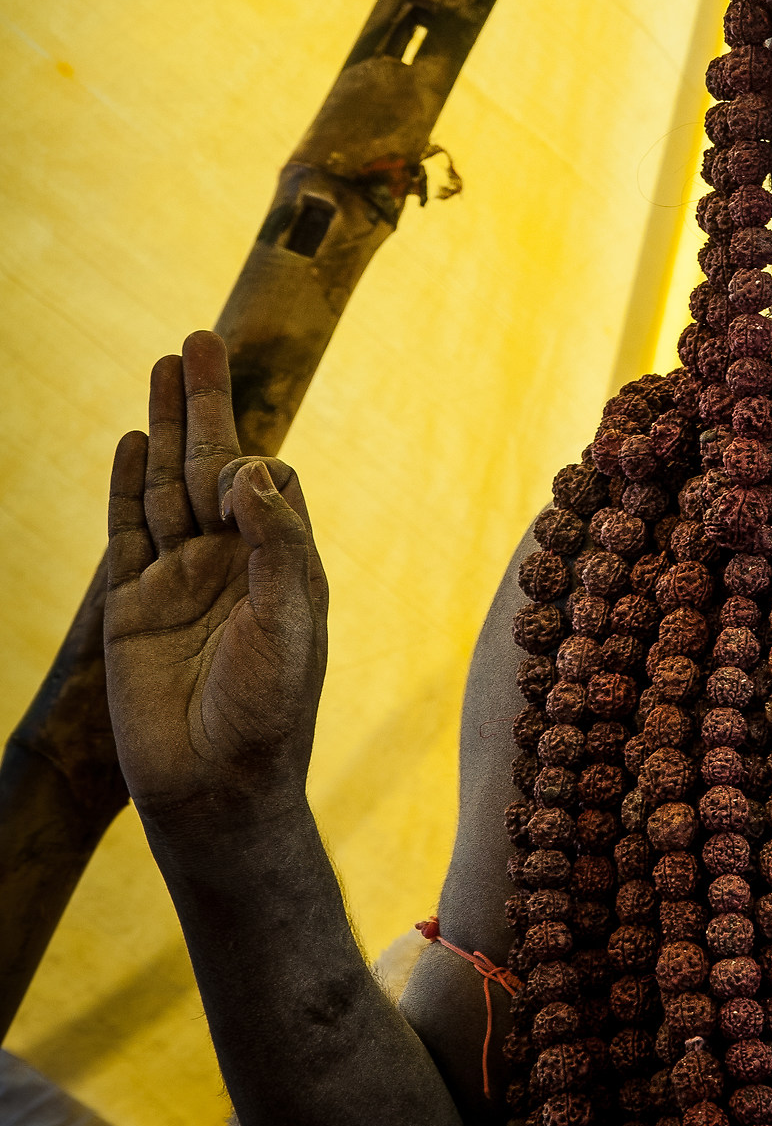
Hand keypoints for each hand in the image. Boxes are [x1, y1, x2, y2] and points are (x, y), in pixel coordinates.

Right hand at [104, 332, 326, 832]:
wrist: (214, 787)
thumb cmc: (270, 711)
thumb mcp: (289, 622)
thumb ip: (276, 544)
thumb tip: (259, 468)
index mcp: (282, 563)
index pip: (272, 484)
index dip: (255, 467)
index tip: (239, 482)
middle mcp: (232, 562)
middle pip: (215, 463)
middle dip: (208, 403)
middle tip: (200, 338)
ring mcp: (181, 580)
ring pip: (168, 486)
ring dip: (168, 425)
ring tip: (166, 363)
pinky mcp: (134, 604)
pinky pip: (129, 530)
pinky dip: (128, 484)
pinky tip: (133, 440)